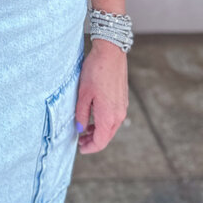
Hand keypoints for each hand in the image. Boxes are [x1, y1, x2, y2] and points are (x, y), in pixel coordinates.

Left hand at [74, 39, 127, 154]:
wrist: (111, 53)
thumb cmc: (95, 72)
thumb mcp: (83, 94)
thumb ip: (81, 114)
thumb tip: (80, 128)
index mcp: (109, 116)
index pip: (101, 141)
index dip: (90, 148)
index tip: (81, 149)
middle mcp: (118, 114)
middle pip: (107, 136)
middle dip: (93, 140)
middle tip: (80, 140)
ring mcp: (122, 107)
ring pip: (110, 127)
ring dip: (98, 131)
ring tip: (85, 129)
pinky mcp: (122, 99)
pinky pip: (113, 117)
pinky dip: (104, 122)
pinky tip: (94, 116)